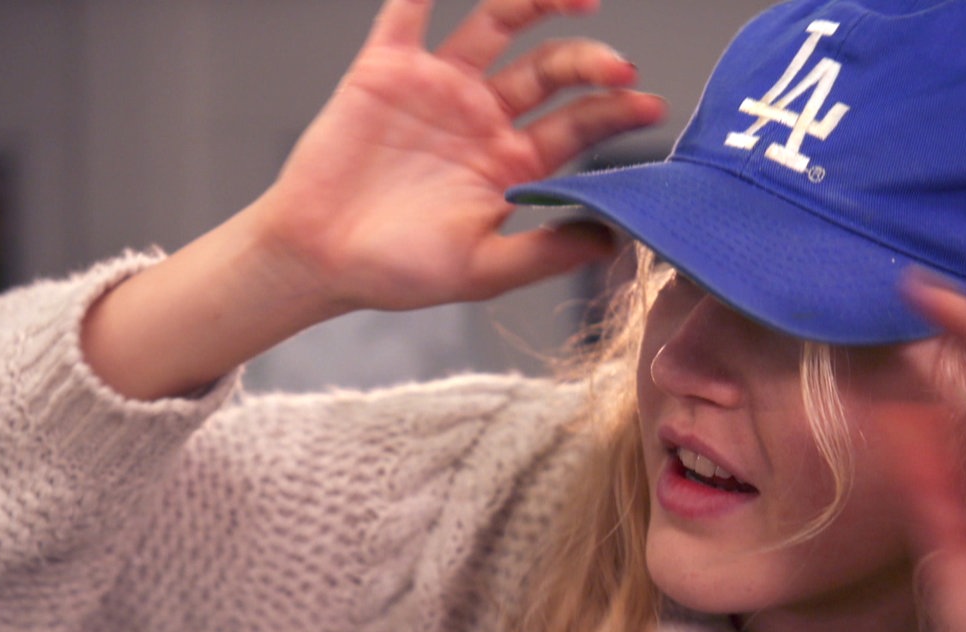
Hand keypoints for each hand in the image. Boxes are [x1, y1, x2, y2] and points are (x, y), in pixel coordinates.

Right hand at [254, 0, 665, 312]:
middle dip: (589, 62)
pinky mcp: (387, 68)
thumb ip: (542, 252)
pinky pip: (410, 9)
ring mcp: (438, 88)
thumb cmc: (395, 270)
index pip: (577, 125)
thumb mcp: (480, 270)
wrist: (316, 258)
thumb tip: (612, 240)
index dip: (615, 112)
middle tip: (619, 67)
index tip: (648, 105)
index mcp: (511, 164)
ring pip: (498, 23)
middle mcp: (483, 118)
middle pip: (551, 69)